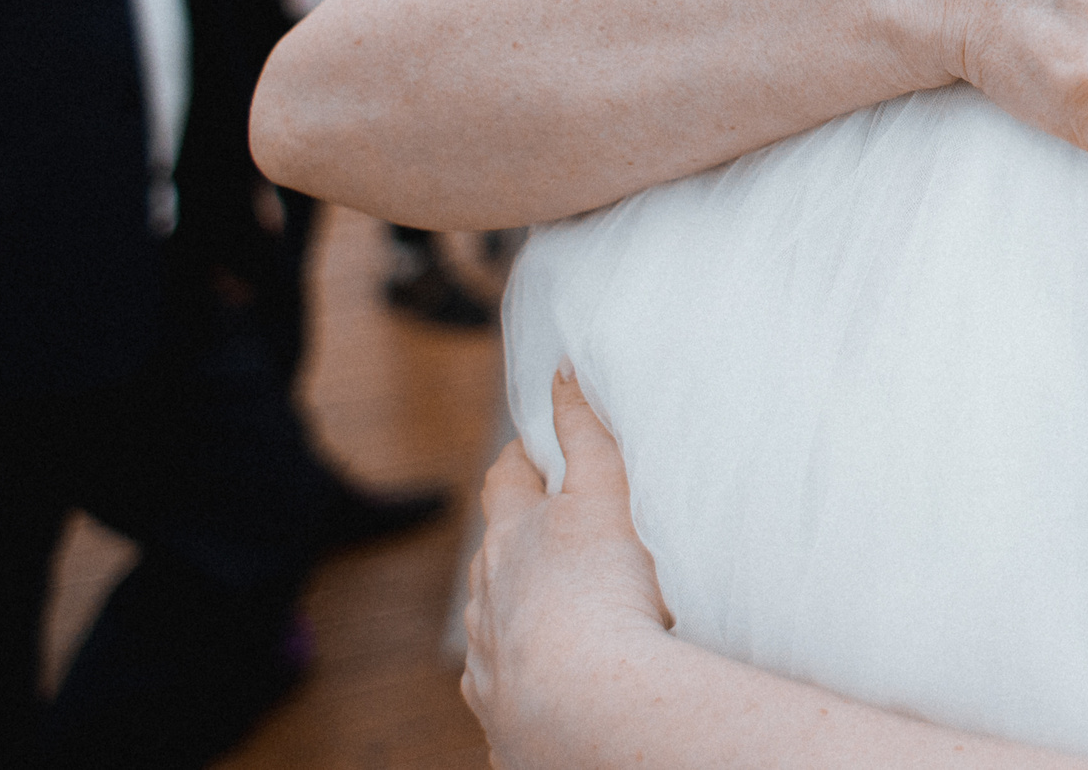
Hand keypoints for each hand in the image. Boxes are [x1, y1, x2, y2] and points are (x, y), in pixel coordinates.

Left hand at [464, 372, 670, 769]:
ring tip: (560, 615)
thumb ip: (584, 431)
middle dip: (517, 542)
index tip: (532, 451)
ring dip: (518, 614)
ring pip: (494, 625)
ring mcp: (489, 662)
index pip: (503, 484)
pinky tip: (553, 688)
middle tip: (553, 532)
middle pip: (493, 557)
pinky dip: (527, 681)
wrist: (587, 705)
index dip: (518, 462)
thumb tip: (562, 370)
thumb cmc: (599, 593)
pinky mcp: (504, 717)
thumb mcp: (602, 495)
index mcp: (509, 540)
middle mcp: (485, 600)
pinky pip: (509, 691)